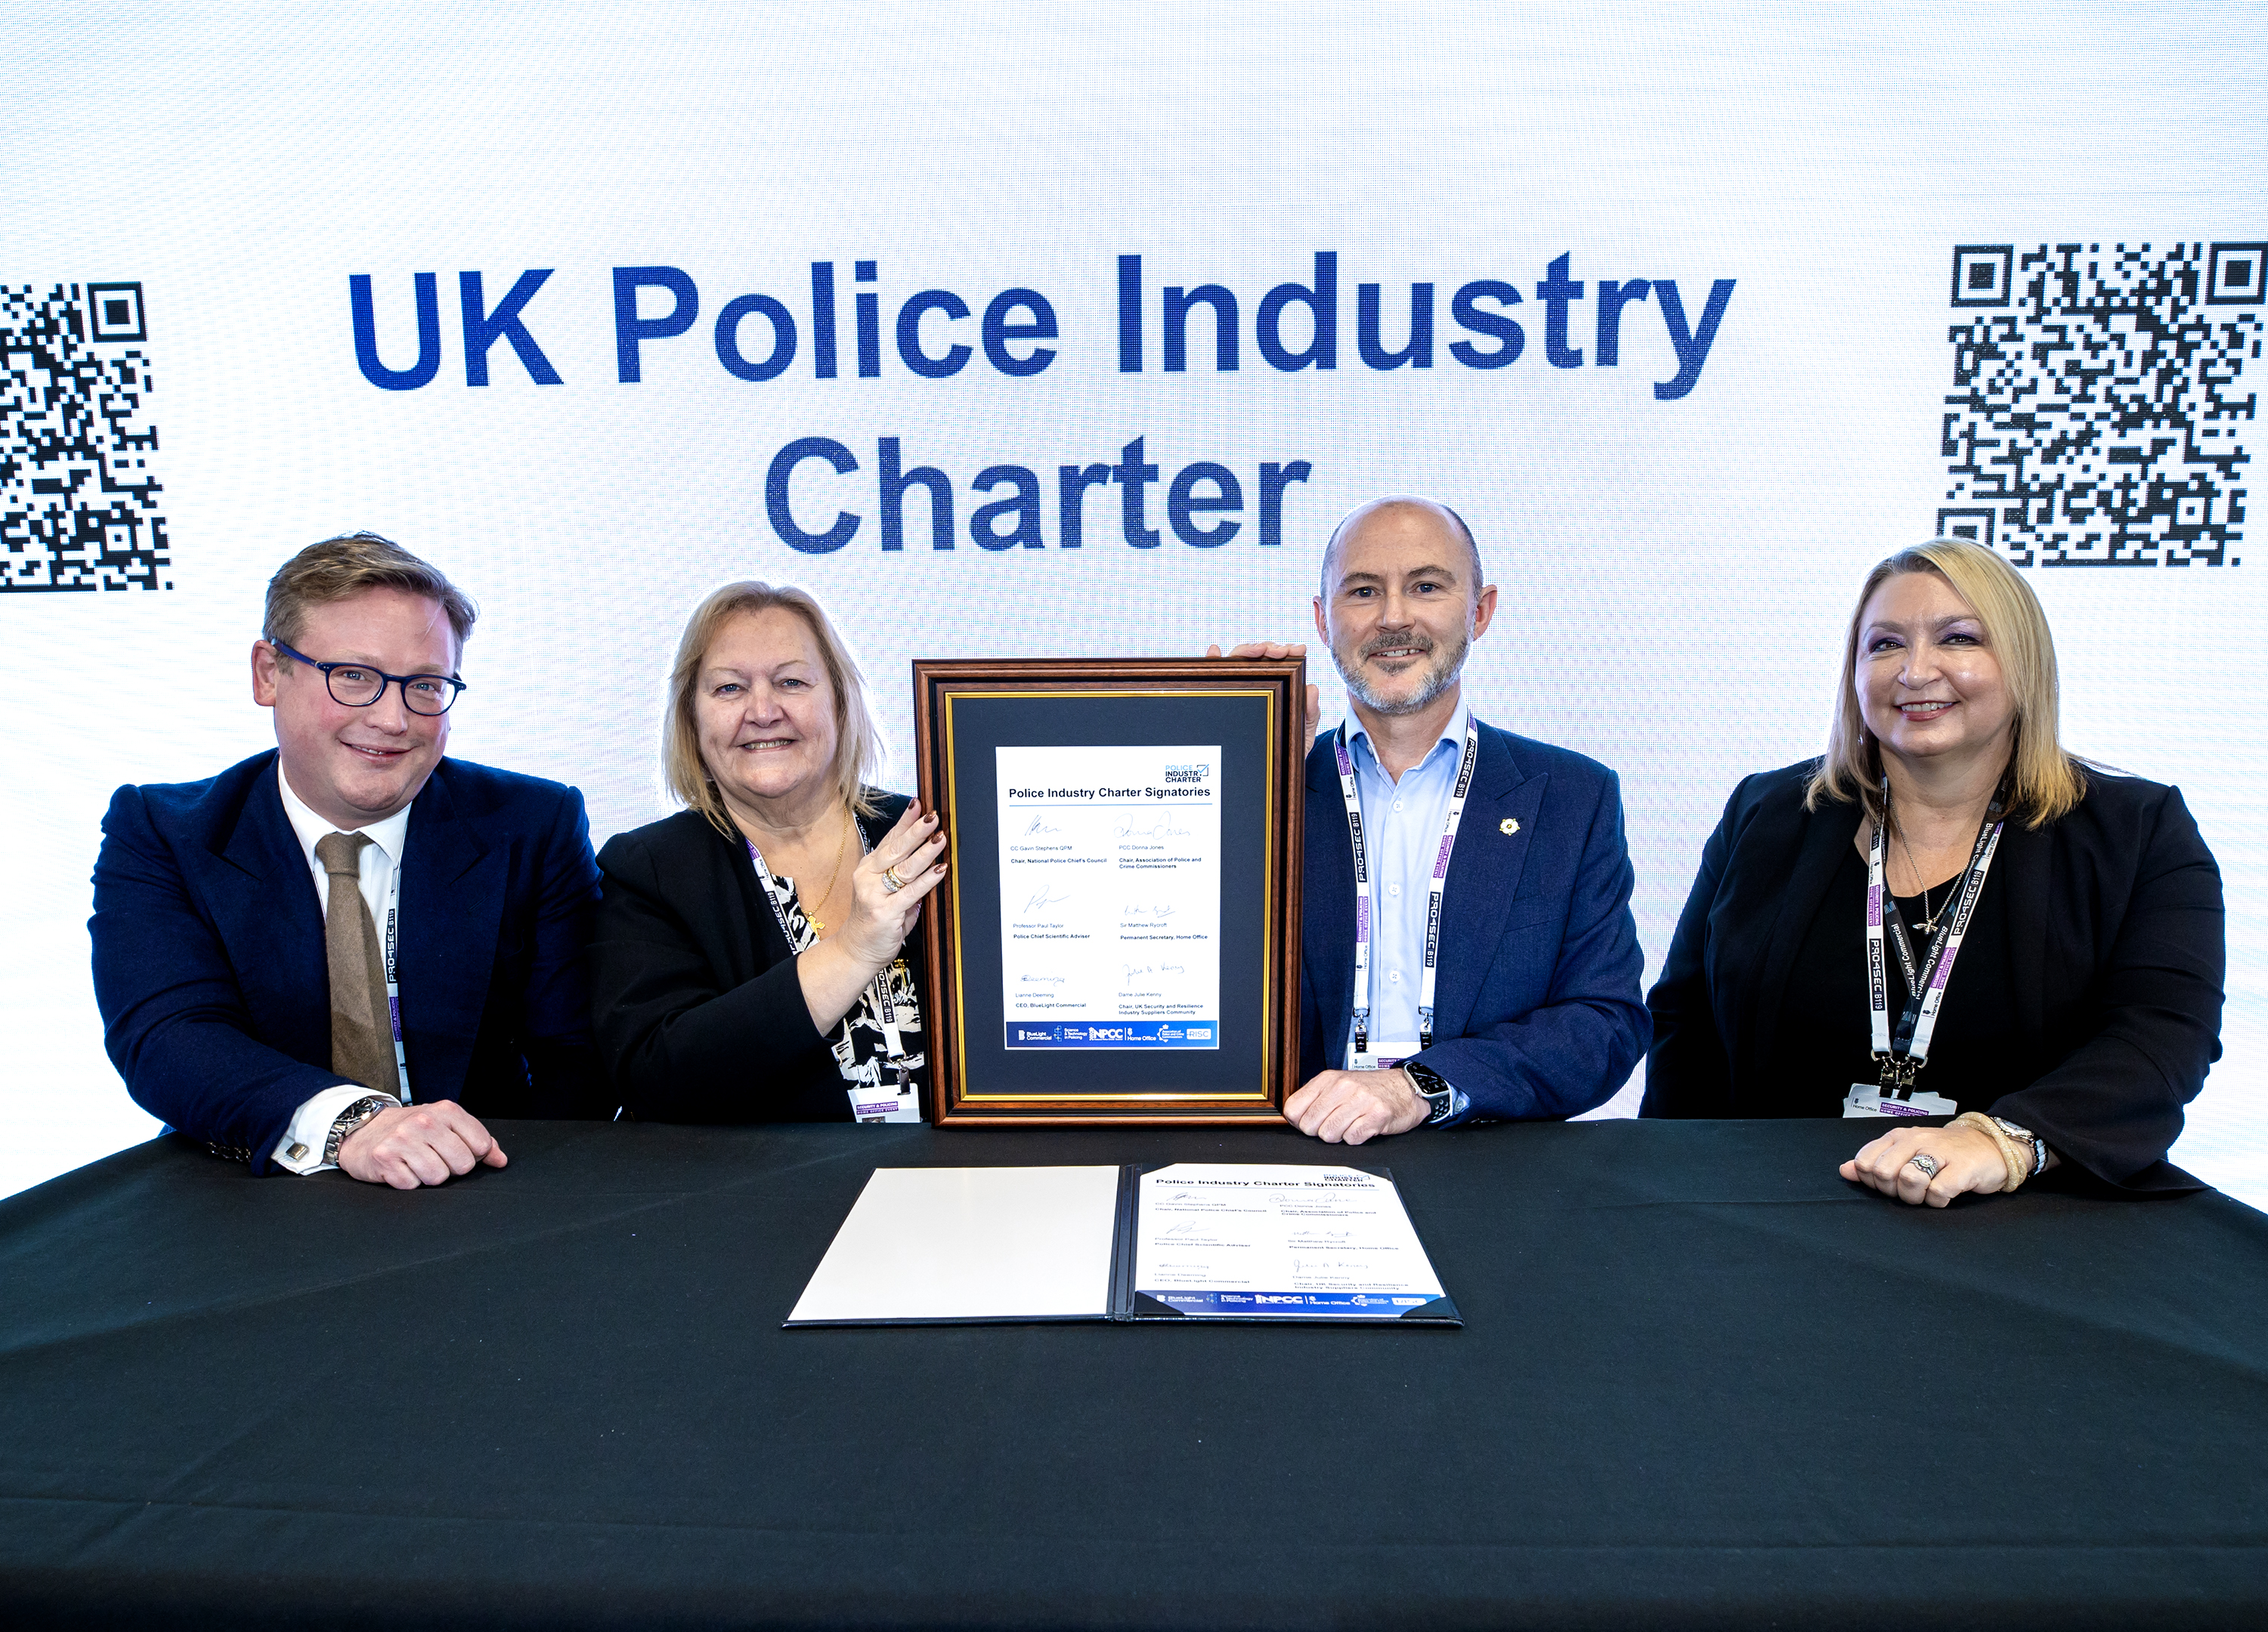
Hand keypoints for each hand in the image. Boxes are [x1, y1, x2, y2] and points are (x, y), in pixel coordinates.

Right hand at [337, 1101, 506, 1188]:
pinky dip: (408, 1181)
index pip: (481, 1145)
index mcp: (447, 1110)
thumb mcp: (448, 1126)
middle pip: (462, 1165)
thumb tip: (501, 1161)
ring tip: (417, 1162)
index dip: (473, 1155)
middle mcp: (425, 1122)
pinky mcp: (385, 1159)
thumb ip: (479, 1141)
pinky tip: (401, 1167)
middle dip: (452, 1168)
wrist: (363, 1131)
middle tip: (435, 1157)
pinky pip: (412, 1185)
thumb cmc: (412, 1131)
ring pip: (438, 1178)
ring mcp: (403, 1139)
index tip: (457, 1150)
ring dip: (429, 1176)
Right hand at [796, 801, 948, 1033]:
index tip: (918, 804)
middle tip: (933, 817)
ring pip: (905, 868)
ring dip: (925, 852)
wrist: (856, 949)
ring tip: (941, 839)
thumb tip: (927, 853)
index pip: (889, 839)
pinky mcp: (885, 912)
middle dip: (916, 832)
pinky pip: (911, 893)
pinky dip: (927, 881)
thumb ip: (901, 874)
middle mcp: (867, 877)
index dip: (904, 821)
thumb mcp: (883, 890)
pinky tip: (940, 870)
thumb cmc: (874, 918)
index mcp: (868, 867)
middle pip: (896, 849)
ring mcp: (874, 894)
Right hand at [1206, 641, 1320, 755]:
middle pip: (1254, 655)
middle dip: (1267, 647)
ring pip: (1235, 661)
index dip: (1286, 650)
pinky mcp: (1220, 699)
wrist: (1273, 770)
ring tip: (1258, 650)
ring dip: (1246, 651)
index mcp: (1276, 686)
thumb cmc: (1287, 746)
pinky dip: (1211, 661)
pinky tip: (1214, 651)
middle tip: (1280, 652)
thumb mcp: (1303, 730)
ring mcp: (1236, 690)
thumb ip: (1310, 711)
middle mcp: (1254, 683)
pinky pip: (1211, 677)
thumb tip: (1312, 688)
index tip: (1297, 649)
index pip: (1277, 660)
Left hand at [1283, 1068, 1428, 1144]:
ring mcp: (1360, 1100)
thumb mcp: (1337, 1085)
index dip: (1299, 1122)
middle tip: (1334, 1124)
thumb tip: (1293, 1119)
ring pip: (1329, 1134)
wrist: (1405, 1087)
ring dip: (1339, 1136)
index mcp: (1327, 1079)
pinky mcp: (1376, 1115)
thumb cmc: (1369, 1089)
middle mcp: (1342, 1087)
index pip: (1293, 1109)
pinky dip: (1356, 1138)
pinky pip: (1352, 1139)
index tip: (1310, 1122)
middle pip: (1309, 1126)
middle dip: (1320, 1131)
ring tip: (1350, 1124)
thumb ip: (1315, 1098)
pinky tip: (1363, 1126)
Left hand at [1840, 1121, 2006, 1206]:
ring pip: (1908, 1180)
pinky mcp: (1962, 1168)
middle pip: (1883, 1173)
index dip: (1872, 1182)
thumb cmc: (1945, 1152)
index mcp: (1898, 1137)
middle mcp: (1915, 1140)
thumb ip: (1875, 1161)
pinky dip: (1938, 1202)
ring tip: (1928, 1192)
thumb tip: (1845, 1170)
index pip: (1865, 1162)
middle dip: (1893, 1191)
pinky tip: (1945, 1195)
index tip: (1890, 1184)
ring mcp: (1939, 1152)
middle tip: (1910, 1191)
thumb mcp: (1906, 1152)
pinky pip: (1938, 1193)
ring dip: (1915, 1197)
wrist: (1991, 1145)